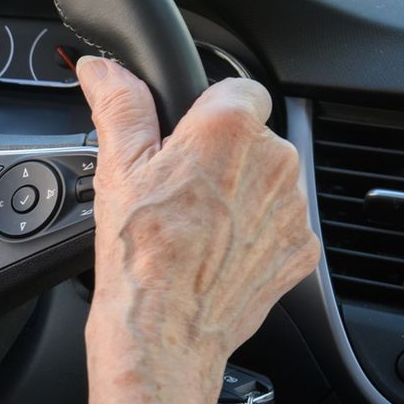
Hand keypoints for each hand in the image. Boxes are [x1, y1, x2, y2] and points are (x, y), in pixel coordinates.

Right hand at [74, 56, 320, 403]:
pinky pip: (278, 226)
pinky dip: (252, 236)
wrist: (163, 335)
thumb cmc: (137, 256)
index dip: (206, 111)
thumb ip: (118, 105)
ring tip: (193, 228)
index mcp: (230, 129)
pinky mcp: (301, 250)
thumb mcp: (117, 168)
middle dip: (219, 158)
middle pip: (252, 138)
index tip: (183, 139)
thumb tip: (103, 68)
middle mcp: (275, 161)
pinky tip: (214, 254)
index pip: (237, 89)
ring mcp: (293, 209)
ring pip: (267, 182)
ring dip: (239, 195)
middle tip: (176, 192)